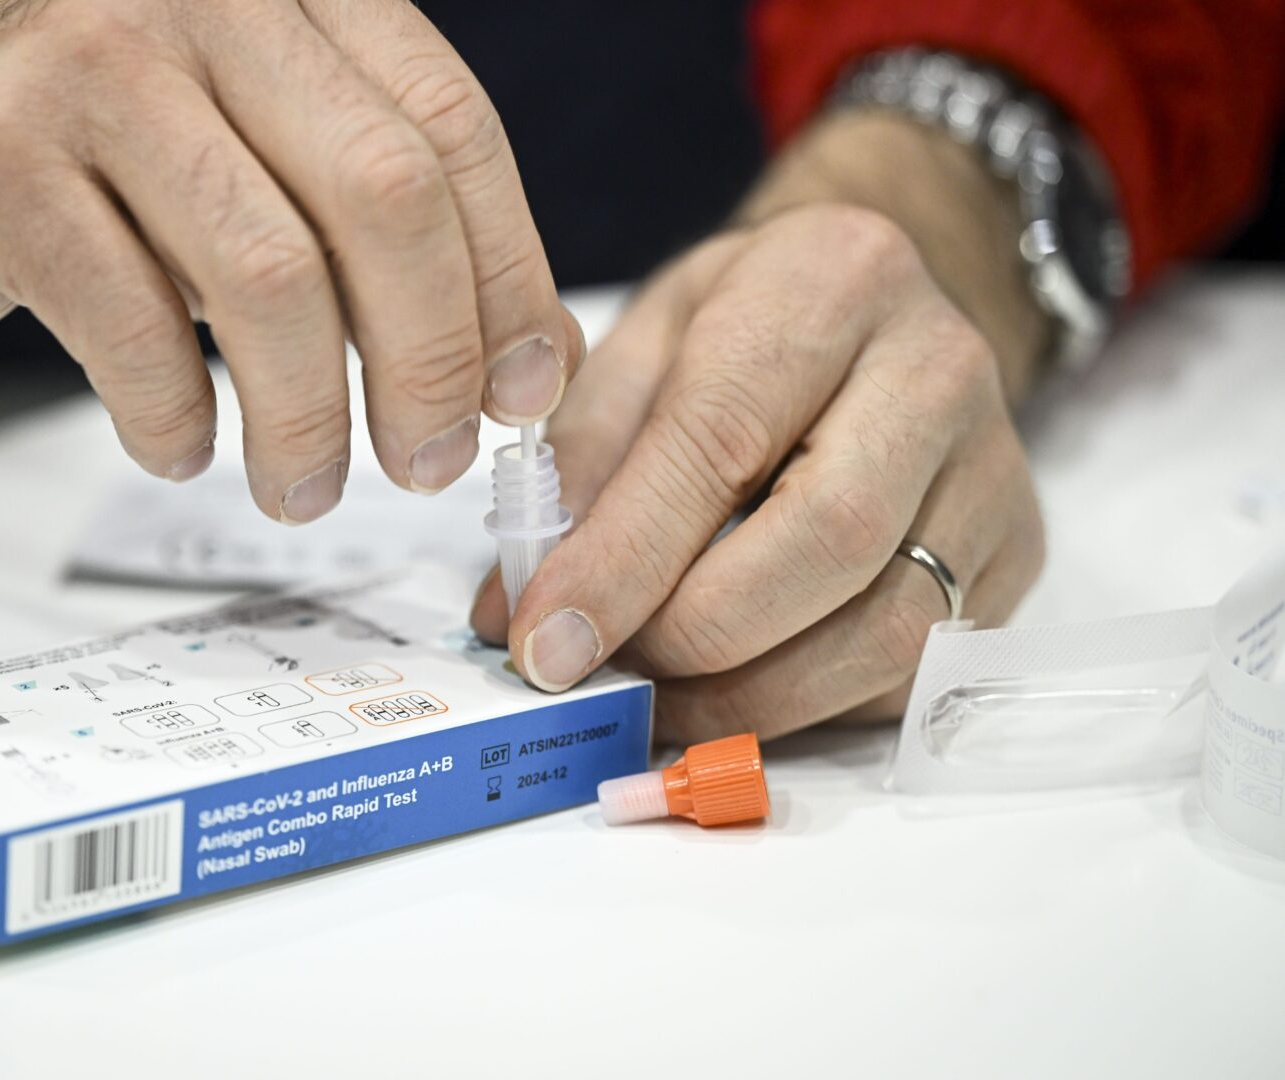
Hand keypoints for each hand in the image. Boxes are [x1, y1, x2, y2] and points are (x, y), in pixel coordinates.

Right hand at [0, 0, 580, 517]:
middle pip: (387, 199)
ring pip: (271, 275)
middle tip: (430, 459)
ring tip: (304, 482)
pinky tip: (175, 440)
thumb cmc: (50, 130)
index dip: (509, 277)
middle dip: (432, 361)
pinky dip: (173, 415)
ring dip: (307, 417)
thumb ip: (357, 212)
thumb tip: (509, 348)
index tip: (526, 388)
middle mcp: (203, 2)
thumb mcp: (230, 133)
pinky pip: (133, 324)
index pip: (452, 130)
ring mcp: (92, 66)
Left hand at [470, 117, 1047, 741]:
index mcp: (832, 279)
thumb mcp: (645, 343)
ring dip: (750, 695)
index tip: (546, 640)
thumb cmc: (748, 325)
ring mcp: (995, 468)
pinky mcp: (1016, 553)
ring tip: (657, 697)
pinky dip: (810, 705)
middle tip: (603, 673)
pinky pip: (914, 667)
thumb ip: (578, 462)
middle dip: (693, 636)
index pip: (720, 438)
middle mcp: (939, 368)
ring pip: (885, 629)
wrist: (883, 312)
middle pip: (824, 540)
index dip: (625, 557)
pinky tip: (736, 691)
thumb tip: (518, 607)